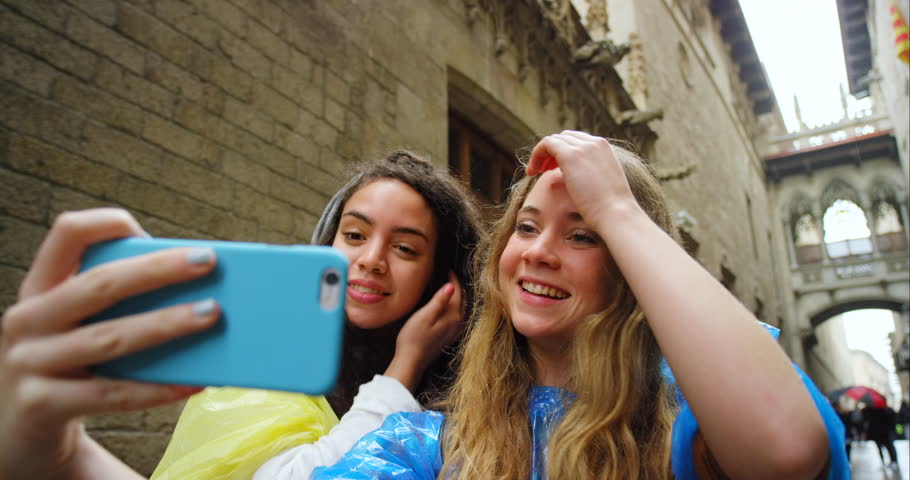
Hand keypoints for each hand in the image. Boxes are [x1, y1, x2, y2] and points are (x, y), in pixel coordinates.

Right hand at [0, 208, 220, 478]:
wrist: (15, 438)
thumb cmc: (66, 371)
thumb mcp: (75, 329)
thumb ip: (117, 305)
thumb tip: (198, 289)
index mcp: (40, 290)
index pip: (66, 236)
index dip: (106, 224)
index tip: (150, 231)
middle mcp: (28, 321)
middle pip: (99, 285)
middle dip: (157, 270)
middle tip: (207, 261)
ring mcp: (30, 364)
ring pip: (109, 338)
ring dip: (165, 324)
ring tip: (212, 314)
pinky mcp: (42, 405)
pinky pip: (111, 394)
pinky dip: (157, 388)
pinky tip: (193, 382)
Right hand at [384, 272, 463, 391]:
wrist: (411, 361)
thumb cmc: (414, 338)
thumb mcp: (425, 315)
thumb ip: (439, 301)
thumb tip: (451, 286)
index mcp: (453, 316)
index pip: (457, 292)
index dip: (453, 279)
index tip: (448, 269)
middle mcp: (457, 323)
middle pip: (461, 300)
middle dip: (456, 287)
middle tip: (449, 275)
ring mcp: (453, 331)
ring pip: (459, 309)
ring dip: (456, 297)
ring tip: (449, 287)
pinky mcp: (447, 337)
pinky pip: (455, 317)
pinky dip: (453, 308)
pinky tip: (447, 307)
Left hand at [527, 131, 640, 228]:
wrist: (615, 214)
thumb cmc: (610, 209)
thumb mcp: (603, 185)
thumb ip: (592, 175)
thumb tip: (578, 179)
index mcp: (604, 148)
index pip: (578, 141)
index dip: (562, 152)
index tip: (554, 168)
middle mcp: (594, 142)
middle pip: (565, 137)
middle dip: (552, 152)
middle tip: (543, 170)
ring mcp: (582, 147)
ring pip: (554, 140)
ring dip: (542, 154)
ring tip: (535, 172)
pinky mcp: (569, 155)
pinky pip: (545, 144)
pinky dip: (536, 155)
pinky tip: (532, 172)